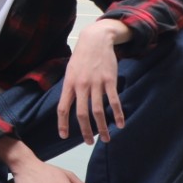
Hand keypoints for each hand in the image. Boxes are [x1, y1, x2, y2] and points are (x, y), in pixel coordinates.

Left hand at [60, 21, 125, 142]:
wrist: (95, 40)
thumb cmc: (81, 58)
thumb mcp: (70, 71)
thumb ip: (70, 88)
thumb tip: (68, 105)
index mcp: (69, 84)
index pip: (63, 108)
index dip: (62, 123)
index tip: (63, 136)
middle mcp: (81, 85)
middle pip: (81, 113)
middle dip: (85, 130)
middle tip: (87, 142)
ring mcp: (96, 83)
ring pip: (98, 110)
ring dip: (102, 127)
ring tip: (105, 139)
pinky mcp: (110, 81)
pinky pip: (114, 101)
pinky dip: (117, 114)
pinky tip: (120, 124)